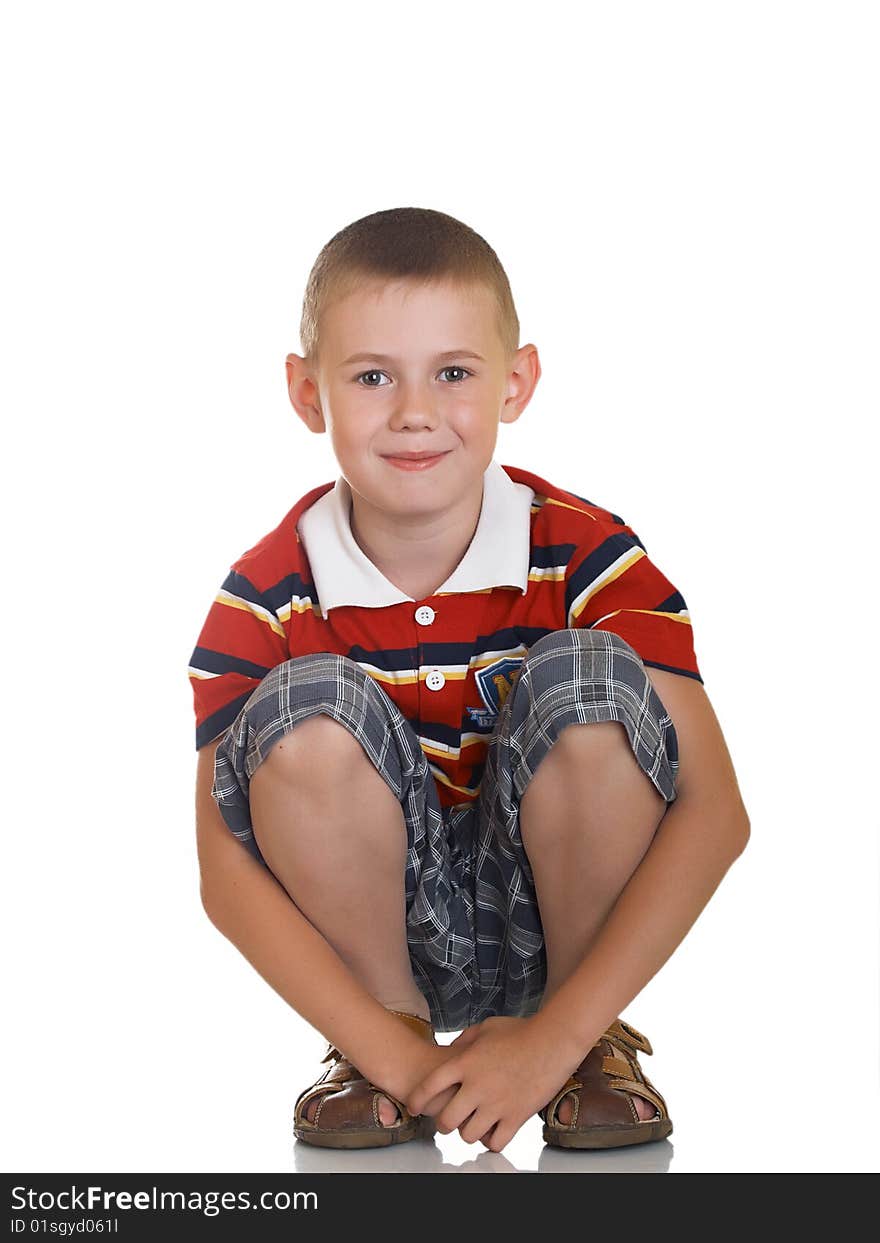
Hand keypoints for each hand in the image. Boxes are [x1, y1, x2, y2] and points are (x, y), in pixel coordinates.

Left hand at [404, 1015, 584, 1152]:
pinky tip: (493, 1130)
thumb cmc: (520, 1031)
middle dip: (444, 1123)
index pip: (429, 1087)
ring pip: (468, 1136)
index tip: (415, 1107)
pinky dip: (491, 1141)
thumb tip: (450, 1052)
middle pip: (446, 1121)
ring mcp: (497, 1104)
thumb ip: (463, 1041)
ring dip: (468, 1132)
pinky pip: (495, 1143)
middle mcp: (477, 1087)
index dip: (417, 1100)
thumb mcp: (485, 1027)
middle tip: (449, 1120)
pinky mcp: (516, 1117)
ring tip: (473, 1124)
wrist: (553, 1042)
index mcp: (466, 1063)